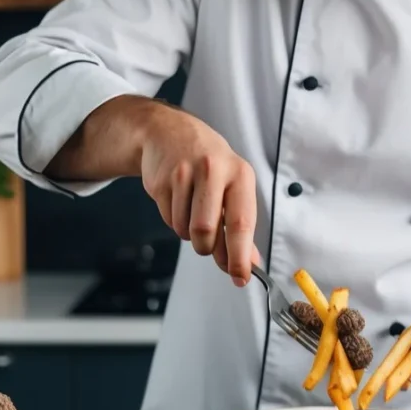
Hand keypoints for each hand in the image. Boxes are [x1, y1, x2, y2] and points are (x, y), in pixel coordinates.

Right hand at [140, 104, 260, 285]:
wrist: (169, 133)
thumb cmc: (209, 164)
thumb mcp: (233, 185)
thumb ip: (240, 224)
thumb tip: (249, 261)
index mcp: (240, 174)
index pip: (241, 223)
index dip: (240, 256)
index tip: (241, 276)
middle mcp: (214, 170)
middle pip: (206, 230)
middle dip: (206, 247)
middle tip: (208, 244)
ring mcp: (184, 173)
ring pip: (185, 229)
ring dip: (189, 232)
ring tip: (193, 209)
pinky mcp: (161, 180)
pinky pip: (167, 219)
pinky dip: (175, 220)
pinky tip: (179, 200)